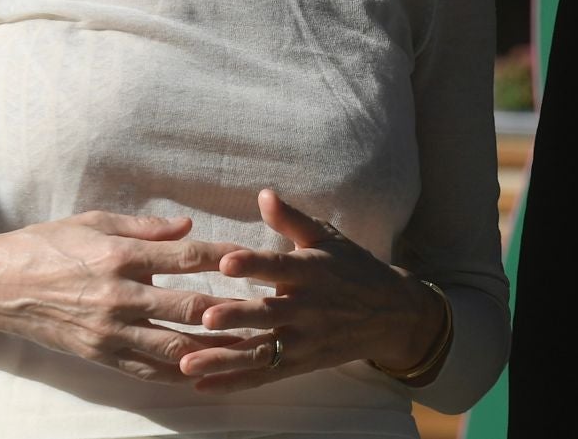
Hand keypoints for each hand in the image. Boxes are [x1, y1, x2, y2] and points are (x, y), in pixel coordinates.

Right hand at [0, 211, 247, 383]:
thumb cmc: (48, 245)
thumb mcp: (97, 221)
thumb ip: (147, 227)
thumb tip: (190, 224)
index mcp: (121, 257)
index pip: (189, 258)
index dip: (228, 259)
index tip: (258, 261)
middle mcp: (119, 297)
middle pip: (189, 307)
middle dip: (232, 312)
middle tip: (270, 313)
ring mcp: (109, 331)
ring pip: (173, 346)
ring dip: (213, 349)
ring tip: (249, 350)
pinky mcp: (99, 354)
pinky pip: (145, 369)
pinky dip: (177, 371)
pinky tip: (204, 372)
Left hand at [179, 188, 447, 393]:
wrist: (390, 313)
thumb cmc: (352, 268)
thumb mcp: (327, 238)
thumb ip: (291, 219)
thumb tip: (263, 193)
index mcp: (311, 272)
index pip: (279, 267)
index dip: (253, 264)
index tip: (226, 261)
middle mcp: (306, 308)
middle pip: (267, 314)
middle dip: (236, 316)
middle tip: (205, 316)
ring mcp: (303, 340)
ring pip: (260, 352)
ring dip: (224, 359)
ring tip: (187, 363)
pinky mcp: (300, 364)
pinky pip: (263, 376)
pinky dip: (233, 382)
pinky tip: (201, 385)